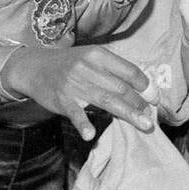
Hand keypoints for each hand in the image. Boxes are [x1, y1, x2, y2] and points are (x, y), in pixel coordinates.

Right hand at [2, 43, 152, 139]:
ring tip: (143, 124)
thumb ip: (113, 70)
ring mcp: (74, 84)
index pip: (129, 70)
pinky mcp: (62, 100)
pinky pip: (75, 113)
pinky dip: (83, 124)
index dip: (145, 86)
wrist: (34, 67)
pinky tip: (91, 134)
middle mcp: (88, 68)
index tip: (154, 98)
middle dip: (140, 104)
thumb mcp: (91, 59)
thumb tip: (141, 87)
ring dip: (128, 114)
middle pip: (121, 88)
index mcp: (99, 55)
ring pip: (107, 100)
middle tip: (151, 118)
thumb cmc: (69, 64)